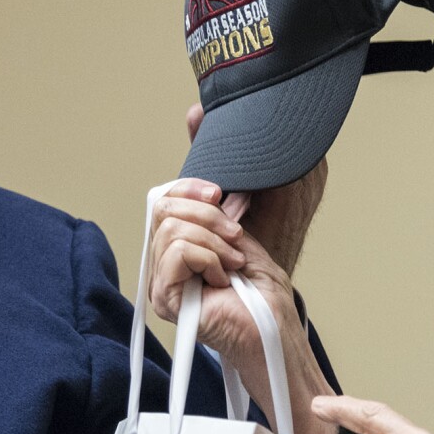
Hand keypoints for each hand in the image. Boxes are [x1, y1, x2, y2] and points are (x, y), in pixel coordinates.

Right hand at [146, 104, 337, 433]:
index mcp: (176, 238)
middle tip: (236, 235)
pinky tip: (222, 277)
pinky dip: (207, 257)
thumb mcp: (241, 211)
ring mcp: (159, 279)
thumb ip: (219, 169)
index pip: (163, 195)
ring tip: (233, 261)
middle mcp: (161, 258)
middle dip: (207, 214)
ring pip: (171, 227)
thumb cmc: (262, 278)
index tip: (222, 195)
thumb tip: (195, 112)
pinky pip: (176, 251)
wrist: (274, 321)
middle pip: (162, 206)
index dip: (190, 187)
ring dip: (213, 240)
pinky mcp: (163, 299)